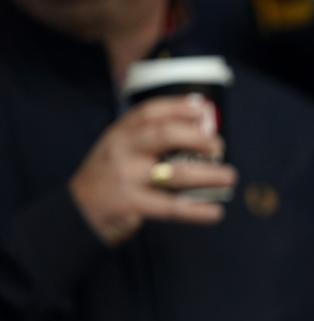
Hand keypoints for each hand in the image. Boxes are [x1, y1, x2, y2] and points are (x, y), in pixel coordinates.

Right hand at [68, 95, 236, 245]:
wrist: (77, 213)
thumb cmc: (109, 179)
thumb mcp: (119, 150)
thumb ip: (149, 140)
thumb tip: (200, 130)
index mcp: (120, 134)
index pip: (150, 112)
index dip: (178, 107)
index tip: (202, 109)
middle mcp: (122, 150)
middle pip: (164, 135)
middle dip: (197, 138)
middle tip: (219, 146)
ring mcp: (126, 177)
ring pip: (175, 173)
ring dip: (208, 175)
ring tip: (229, 176)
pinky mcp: (131, 204)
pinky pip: (172, 207)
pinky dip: (197, 211)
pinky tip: (215, 212)